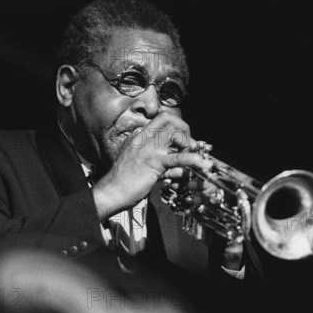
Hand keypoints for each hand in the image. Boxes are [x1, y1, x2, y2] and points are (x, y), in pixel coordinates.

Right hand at [92, 112, 211, 221]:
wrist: (111, 192)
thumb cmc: (123, 183)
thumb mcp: (140, 165)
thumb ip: (160, 163)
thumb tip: (178, 167)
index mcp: (138, 137)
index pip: (160, 119)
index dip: (176, 125)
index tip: (183, 139)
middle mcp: (143, 138)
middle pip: (169, 119)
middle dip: (184, 129)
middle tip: (190, 145)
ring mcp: (149, 148)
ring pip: (175, 134)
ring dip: (188, 143)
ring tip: (194, 156)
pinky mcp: (154, 162)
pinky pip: (178, 158)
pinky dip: (192, 159)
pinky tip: (201, 163)